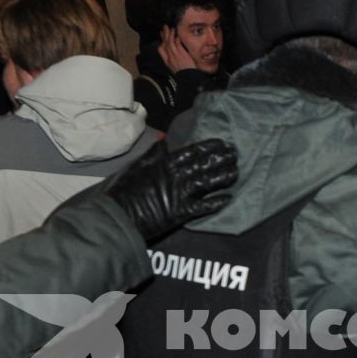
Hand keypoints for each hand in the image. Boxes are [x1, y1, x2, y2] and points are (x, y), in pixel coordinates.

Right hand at [106, 137, 238, 240]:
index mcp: (166, 163)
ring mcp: (181, 194)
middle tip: (235, 154)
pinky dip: (217, 203)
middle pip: (205, 165)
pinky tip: (229, 199)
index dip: (210, 147)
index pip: (193, 151)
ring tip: (236, 172)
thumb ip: (152, 154)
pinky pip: (204, 207)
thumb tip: (164, 142)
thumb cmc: (124, 191)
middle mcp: (177, 176)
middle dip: (222, 159)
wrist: (119, 215)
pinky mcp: (182, 212)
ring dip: (224, 177)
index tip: (222, 143)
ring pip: (209, 182)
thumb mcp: (136, 166)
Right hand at [158, 27, 192, 73]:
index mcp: (168, 62)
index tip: (162, 38)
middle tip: (164, 29)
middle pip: (164, 44)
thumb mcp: (176, 68)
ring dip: (169, 34)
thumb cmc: (185, 74)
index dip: (161, 43)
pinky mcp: (181, 54)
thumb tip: (176, 54)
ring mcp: (175, 55)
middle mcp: (170, 58)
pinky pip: (177, 44)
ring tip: (170, 28)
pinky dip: (176, 39)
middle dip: (164, 35)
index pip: (161, 50)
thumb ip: (174, 61)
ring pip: (169, 42)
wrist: (188, 78)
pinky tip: (177, 34)